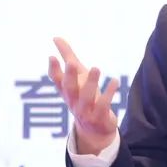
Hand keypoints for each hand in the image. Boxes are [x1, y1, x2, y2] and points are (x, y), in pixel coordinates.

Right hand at [47, 36, 118, 154]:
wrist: (95, 129)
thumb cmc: (84, 96)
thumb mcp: (77, 76)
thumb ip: (68, 56)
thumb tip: (56, 37)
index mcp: (66, 91)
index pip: (57, 81)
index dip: (54, 70)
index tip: (52, 57)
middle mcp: (73, 101)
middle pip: (69, 89)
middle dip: (70, 76)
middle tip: (71, 63)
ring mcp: (85, 111)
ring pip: (86, 98)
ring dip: (91, 83)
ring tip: (96, 68)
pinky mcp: (99, 117)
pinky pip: (103, 105)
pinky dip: (109, 93)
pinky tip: (115, 80)